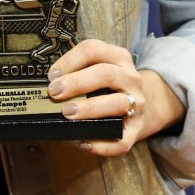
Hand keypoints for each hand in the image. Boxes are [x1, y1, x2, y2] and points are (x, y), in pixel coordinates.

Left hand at [47, 40, 183, 156]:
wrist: (145, 104)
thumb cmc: (112, 85)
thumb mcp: (100, 68)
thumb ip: (79, 71)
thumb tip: (49, 84)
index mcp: (118, 58)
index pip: (93, 50)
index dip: (69, 61)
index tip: (52, 74)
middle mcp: (130, 78)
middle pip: (105, 74)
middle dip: (76, 83)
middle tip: (55, 92)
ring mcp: (137, 104)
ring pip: (117, 103)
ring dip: (89, 108)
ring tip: (67, 113)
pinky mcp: (136, 129)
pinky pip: (122, 139)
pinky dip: (102, 144)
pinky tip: (84, 142)